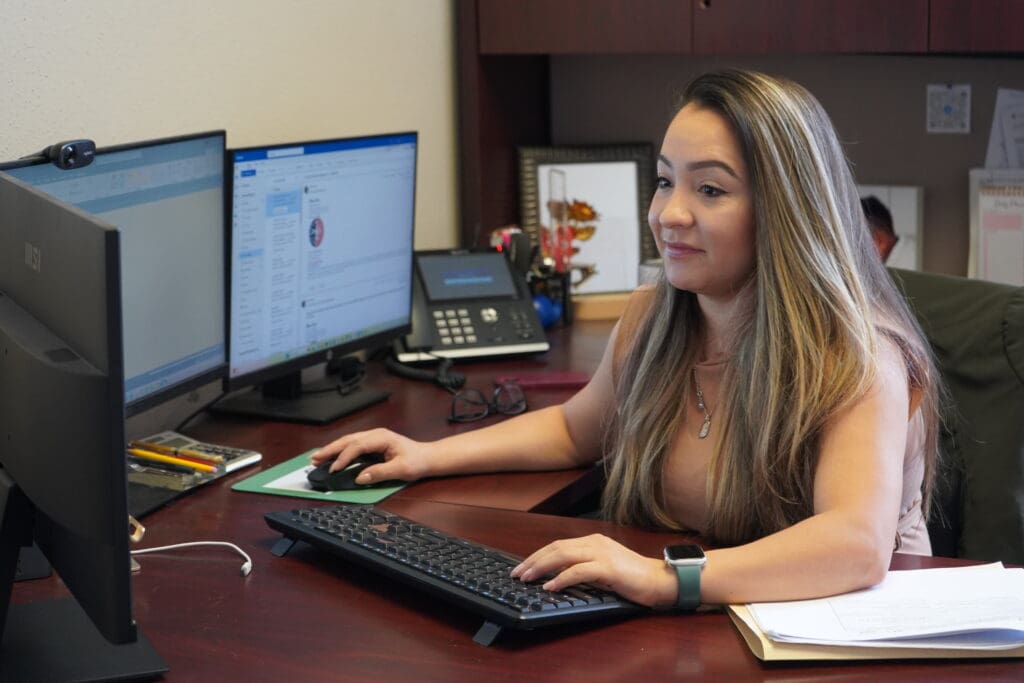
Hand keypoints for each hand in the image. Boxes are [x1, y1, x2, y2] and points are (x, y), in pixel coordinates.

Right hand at [310, 428, 432, 484]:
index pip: (357, 446)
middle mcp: (375, 435)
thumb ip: (380, 473)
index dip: (343, 457)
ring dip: (332, 448)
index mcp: (382, 438)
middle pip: (348, 440)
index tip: (334, 468)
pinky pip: (353, 445)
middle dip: (330, 449)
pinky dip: (340, 450)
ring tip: (317, 457)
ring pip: (348, 441)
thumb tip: (360, 477)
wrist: (428, 457)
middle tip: (314, 458)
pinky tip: (332, 455)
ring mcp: (373, 438)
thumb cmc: (417, 461)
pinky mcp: (373, 443)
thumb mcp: (401, 470)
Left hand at [510, 534, 678, 607]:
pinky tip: (550, 586)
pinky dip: (561, 578)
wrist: (660, 580)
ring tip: (526, 578)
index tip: (522, 567)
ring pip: (563, 555)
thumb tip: (556, 577)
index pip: (557, 545)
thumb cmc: (633, 578)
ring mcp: (602, 553)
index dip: (537, 555)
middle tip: (516, 574)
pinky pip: (578, 571)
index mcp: (593, 541)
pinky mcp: (608, 568)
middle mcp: (595, 543)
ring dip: (541, 567)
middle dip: (533, 560)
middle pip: (555, 548)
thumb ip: (583, 568)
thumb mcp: (603, 569)